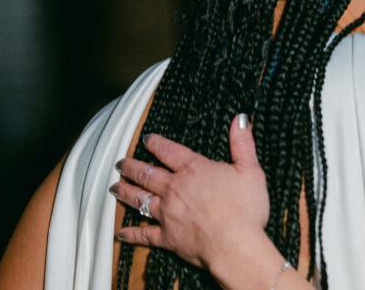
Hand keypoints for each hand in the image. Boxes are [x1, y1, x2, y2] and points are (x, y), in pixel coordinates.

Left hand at [109, 115, 271, 274]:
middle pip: (147, 174)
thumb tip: (240, 120)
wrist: (234, 245)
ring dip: (125, 192)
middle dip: (132, 167)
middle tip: (120, 163)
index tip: (147, 139)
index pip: (170, 151)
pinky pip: (144, 234)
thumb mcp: (250, 170)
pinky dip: (131, 234)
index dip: (157, 143)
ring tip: (114, 188)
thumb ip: (242, 144)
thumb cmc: (244, 209)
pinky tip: (121, 233)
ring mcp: (168, 214)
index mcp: (194, 170)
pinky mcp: (167, 237)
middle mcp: (175, 189)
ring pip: (140, 199)